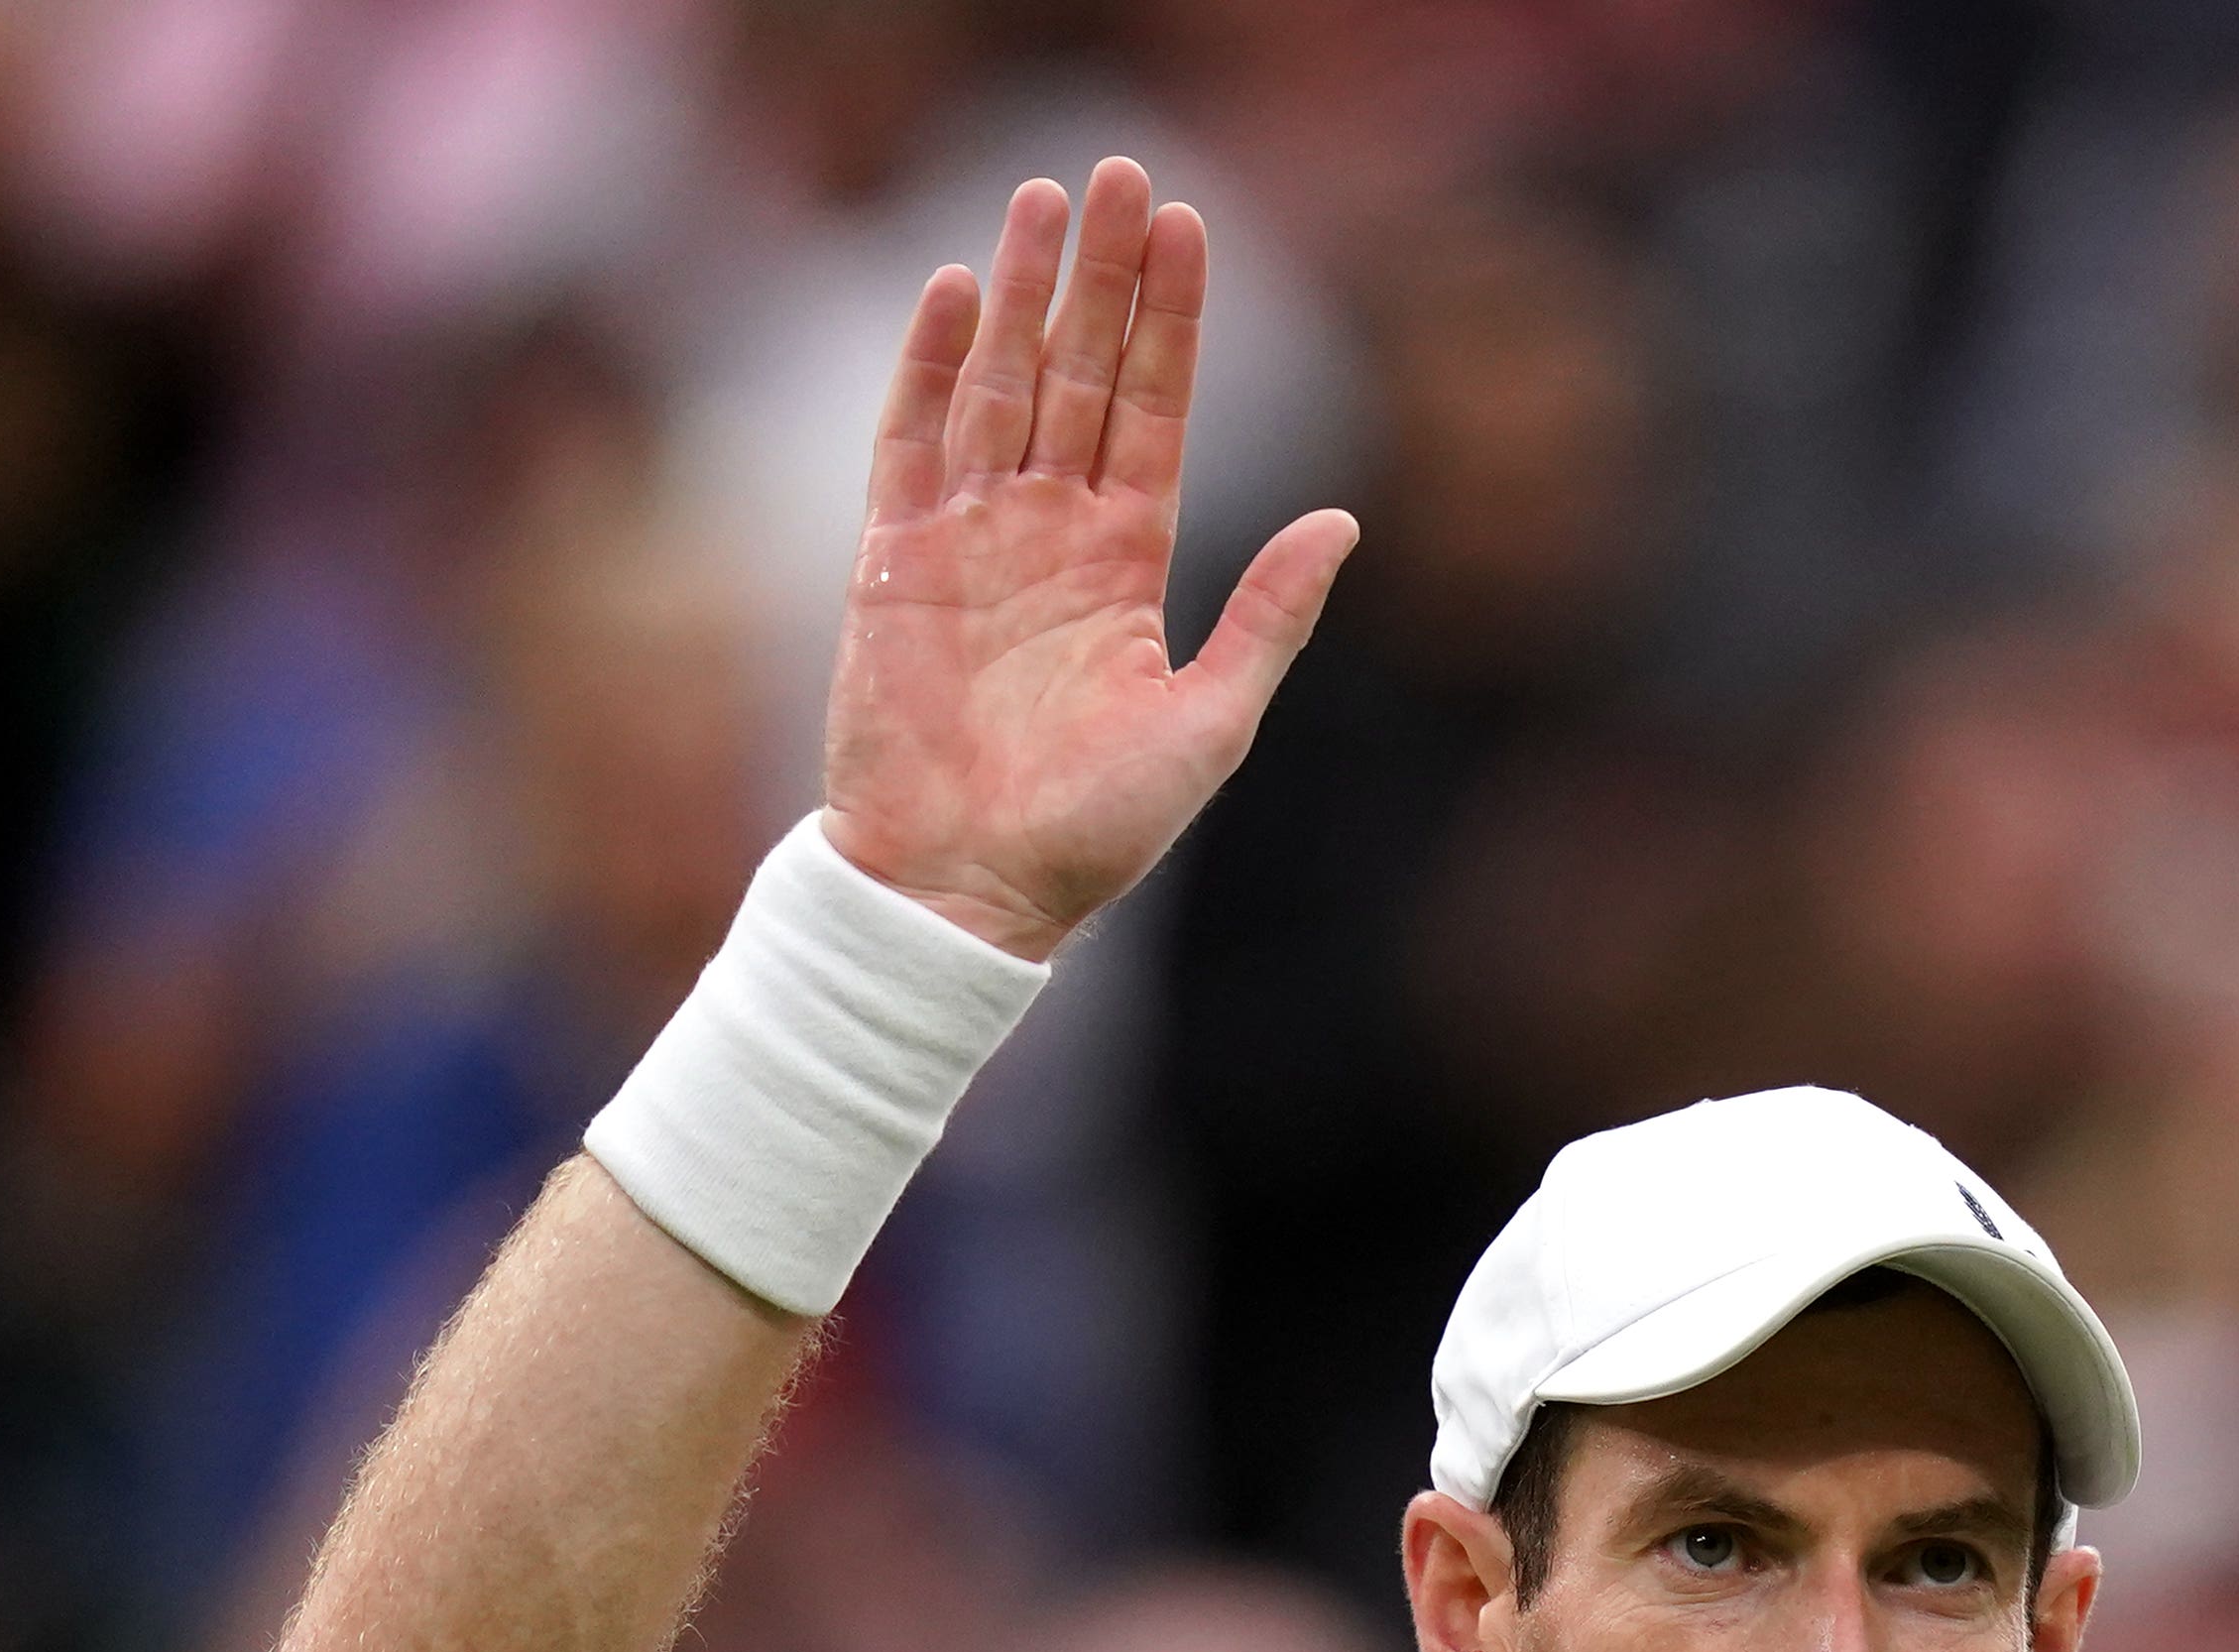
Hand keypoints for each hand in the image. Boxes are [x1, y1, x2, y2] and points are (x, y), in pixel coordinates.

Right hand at [820, 159, 1358, 959]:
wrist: (971, 894)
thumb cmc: (1092, 833)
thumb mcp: (1211, 723)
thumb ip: (1269, 617)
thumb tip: (1342, 522)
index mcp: (1127, 563)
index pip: (1153, 410)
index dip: (1170, 320)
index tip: (1187, 227)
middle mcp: (1049, 533)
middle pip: (1079, 373)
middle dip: (1099, 275)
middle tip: (1118, 171)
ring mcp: (970, 540)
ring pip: (1001, 386)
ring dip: (1021, 293)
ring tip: (1042, 199)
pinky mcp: (895, 563)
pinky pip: (911, 443)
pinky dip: (931, 367)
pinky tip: (955, 291)